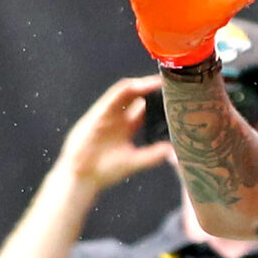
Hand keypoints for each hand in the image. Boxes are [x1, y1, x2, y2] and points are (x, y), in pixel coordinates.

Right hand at [58, 75, 175, 192]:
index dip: (157, 101)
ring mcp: (108, 113)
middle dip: (151, 89)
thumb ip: (153, 154)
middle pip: (136, 96)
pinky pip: (113, 96)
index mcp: (126, 127)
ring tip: (160, 81)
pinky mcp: (99, 113)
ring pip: (127, 92)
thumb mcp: (135, 161)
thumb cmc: (105, 170)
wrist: (83, 176)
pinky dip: (128, 89)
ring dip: (142, 85)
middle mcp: (118, 118)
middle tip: (170, 84)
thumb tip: (173, 150)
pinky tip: (142, 86)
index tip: (174, 98)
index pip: (144, 109)